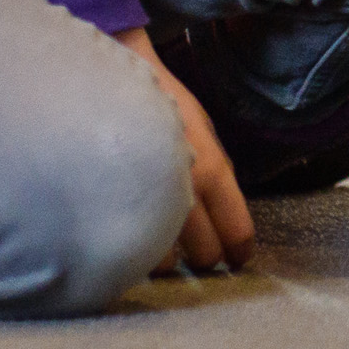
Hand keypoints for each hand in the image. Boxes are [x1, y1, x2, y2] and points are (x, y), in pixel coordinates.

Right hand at [117, 27, 254, 276]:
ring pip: (163, 261)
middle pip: (204, 254)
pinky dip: (134, 250)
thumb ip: (216, 172)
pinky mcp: (110, 211)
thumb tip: (225, 214)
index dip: (239, 249)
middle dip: (205, 257)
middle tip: (200, 252)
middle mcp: (181, 192)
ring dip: (165, 257)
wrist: (109, 87)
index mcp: (210, 171)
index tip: (239, 258)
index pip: (236, 229)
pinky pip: (128, 249)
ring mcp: (144, 203)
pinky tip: (133, 237)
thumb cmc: (162, 105)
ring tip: (161, 243)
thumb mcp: (202, 131)